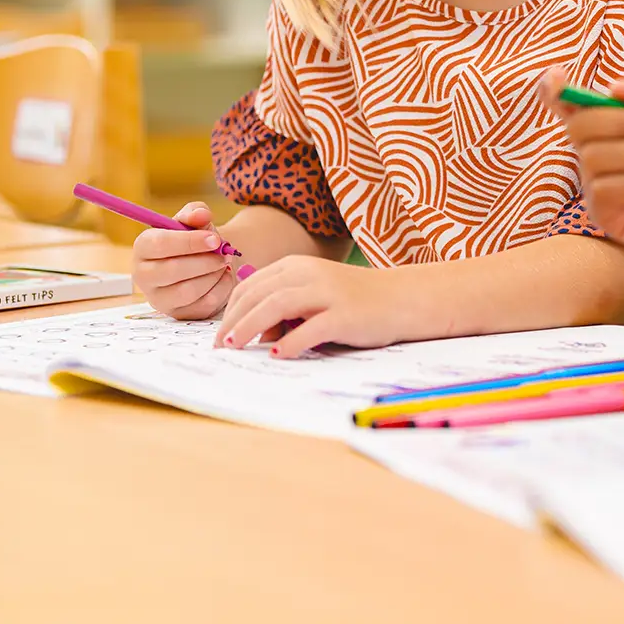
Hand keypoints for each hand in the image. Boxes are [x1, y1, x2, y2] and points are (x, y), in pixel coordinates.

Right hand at [131, 201, 239, 319]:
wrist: (208, 260)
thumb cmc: (195, 239)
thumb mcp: (194, 221)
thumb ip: (195, 213)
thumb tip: (201, 214)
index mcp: (143, 247)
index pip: (159, 244)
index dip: (189, 241)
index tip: (214, 239)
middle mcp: (143, 275)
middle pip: (172, 270)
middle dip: (205, 261)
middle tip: (224, 253)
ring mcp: (159, 298)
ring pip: (188, 291)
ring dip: (213, 275)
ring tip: (223, 263)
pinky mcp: (178, 314)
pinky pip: (203, 305)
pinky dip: (220, 289)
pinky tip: (223, 276)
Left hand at [214, 256, 416, 357]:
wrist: (404, 298)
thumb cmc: (356, 302)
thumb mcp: (314, 298)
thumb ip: (285, 310)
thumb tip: (256, 335)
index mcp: (297, 266)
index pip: (251, 286)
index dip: (230, 310)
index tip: (219, 334)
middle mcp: (309, 274)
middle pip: (258, 294)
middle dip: (233, 321)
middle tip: (220, 346)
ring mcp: (327, 292)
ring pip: (276, 305)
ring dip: (249, 327)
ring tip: (235, 346)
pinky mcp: (344, 314)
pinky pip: (309, 328)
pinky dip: (289, 342)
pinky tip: (277, 356)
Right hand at [541, 69, 623, 265]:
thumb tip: (614, 88)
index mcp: (614, 121)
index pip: (569, 105)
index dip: (554, 91)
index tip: (555, 77)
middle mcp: (598, 149)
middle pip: (580, 125)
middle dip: (623, 122)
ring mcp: (597, 182)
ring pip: (595, 156)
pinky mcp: (604, 212)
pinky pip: (604, 189)